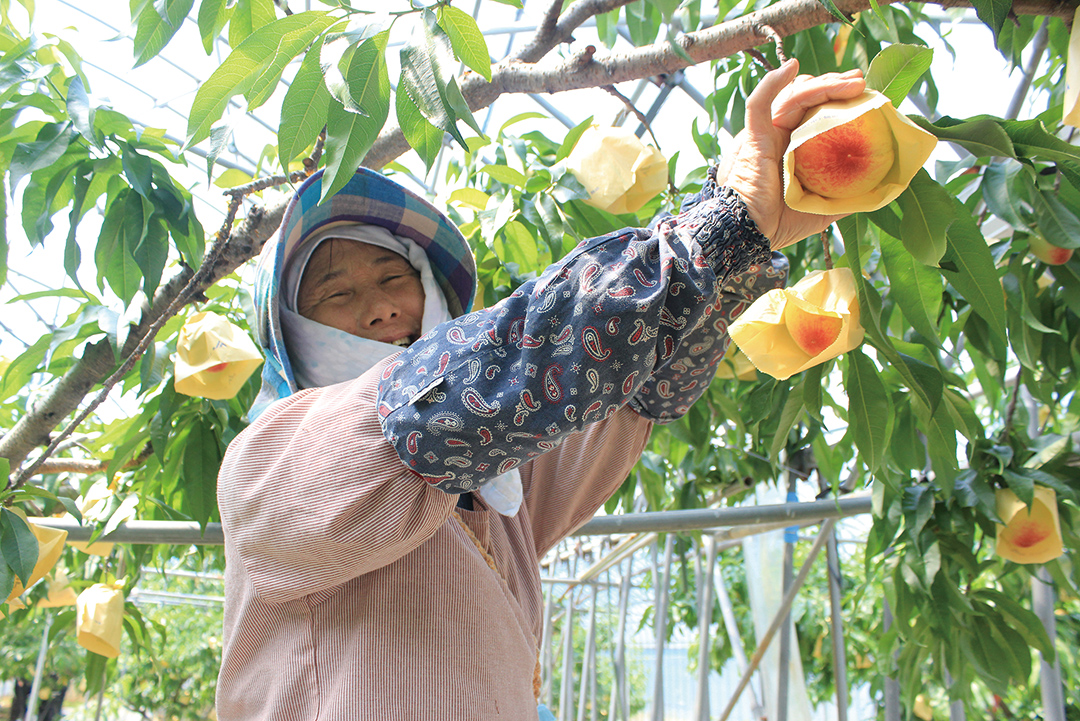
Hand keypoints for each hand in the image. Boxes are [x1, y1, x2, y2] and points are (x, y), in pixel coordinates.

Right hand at [716, 60, 865, 249]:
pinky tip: (790, 67)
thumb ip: (844, 196)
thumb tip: (877, 189)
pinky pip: (759, 103)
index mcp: (792, 148)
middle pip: (806, 98)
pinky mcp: (752, 137)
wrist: (749, 234)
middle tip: (860, 83)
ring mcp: (764, 133)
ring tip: (851, 82)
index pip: (815, 112)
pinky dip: (772, 83)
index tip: (862, 95)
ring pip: (793, 96)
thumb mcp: (821, 210)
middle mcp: (778, 135)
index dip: (837, 100)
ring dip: (823, 84)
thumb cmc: (777, 224)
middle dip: (834, 87)